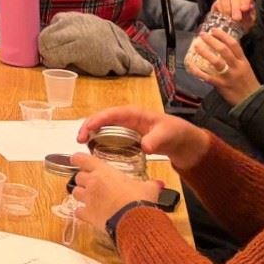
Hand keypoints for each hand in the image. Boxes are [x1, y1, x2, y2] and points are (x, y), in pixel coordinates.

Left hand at [70, 153, 163, 233]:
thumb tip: (158, 184)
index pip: (82, 159)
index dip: (78, 159)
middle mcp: (92, 183)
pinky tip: (87, 214)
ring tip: (89, 198)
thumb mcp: (148, 188)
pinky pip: (78, 212)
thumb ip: (151, 184)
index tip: (76, 160)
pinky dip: (81, 212)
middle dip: (83, 180)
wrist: (134, 221)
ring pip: (75, 193)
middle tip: (91, 183)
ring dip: (81, 195)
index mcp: (104, 171)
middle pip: (78, 177)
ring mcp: (88, 199)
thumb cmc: (139, 201)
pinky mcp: (87, 214)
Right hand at [78, 105, 210, 169]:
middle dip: (89, 126)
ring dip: (92, 133)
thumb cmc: (176, 133)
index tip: (86, 131)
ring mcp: (127, 127)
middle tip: (79, 140)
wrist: (185, 142)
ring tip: (83, 145)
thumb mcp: (166, 135)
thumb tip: (143, 147)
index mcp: (134, 114)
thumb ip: (155, 140)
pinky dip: (100, 140)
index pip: (110, 114)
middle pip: (103, 119)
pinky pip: (110, 136)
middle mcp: (127, 118)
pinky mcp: (128, 136)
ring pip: (104, 127)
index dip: (96, 120)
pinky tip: (96, 150)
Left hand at [191, 29, 258, 103]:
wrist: (252, 101)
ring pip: (216, 62)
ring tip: (196, 46)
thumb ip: (236, 59)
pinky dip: (197, 70)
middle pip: (224, 51)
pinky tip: (190, 65)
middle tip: (203, 34)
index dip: (223, 36)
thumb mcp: (246, 68)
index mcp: (243, 62)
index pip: (234, 45)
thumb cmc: (248, 83)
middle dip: (212, 41)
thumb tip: (223, 47)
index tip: (214, 30)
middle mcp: (236, 67)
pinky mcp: (221, 85)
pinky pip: (207, 76)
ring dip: (205, 52)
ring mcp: (228, 76)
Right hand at [211, 0, 256, 32]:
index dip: (245, 0)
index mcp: (246, 0)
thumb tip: (250, 7)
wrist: (232, 28)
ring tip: (229, 17)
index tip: (244, 9)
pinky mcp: (217, 3)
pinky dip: (221, 9)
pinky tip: (223, 16)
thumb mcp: (249, 21)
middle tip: (236, 18)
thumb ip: (250, 14)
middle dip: (236, 8)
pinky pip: (218, 3)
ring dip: (227, 8)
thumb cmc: (243, 23)